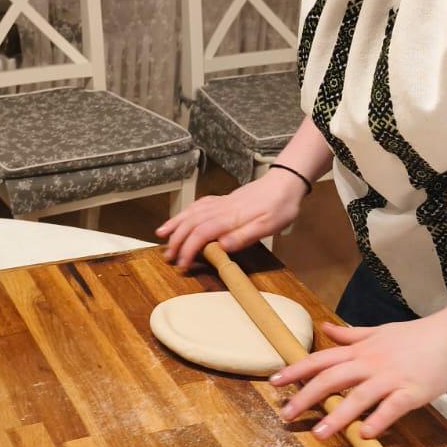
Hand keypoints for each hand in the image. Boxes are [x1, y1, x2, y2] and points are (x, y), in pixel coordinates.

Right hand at [156, 170, 305, 270]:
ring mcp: (221, 202)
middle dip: (176, 240)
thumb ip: (243, 236)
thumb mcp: (268, 226)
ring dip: (175, 224)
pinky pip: (198, 204)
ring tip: (161, 235)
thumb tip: (221, 247)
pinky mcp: (224, 199)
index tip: (182, 264)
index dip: (189, 249)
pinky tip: (181, 218)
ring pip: (191, 212)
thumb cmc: (280, 207)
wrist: (286, 182)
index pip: (201, 233)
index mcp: (230, 217)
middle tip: (168, 256)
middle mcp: (221, 208)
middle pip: (191, 223)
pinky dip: (185, 212)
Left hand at [271, 313, 446, 439]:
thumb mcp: (378, 331)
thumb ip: (350, 335)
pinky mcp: (412, 391)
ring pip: (358, 397)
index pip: (321, 359)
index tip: (274, 381)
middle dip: (306, 397)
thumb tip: (324, 329)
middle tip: (286, 414)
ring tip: (318, 433)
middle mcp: (370, 363)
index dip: (296, 370)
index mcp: (361, 351)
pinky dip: (378, 420)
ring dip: (337, 416)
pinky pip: (392, 407)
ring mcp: (391, 378)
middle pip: (331, 379)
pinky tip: (366, 434)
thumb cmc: (417, 336)